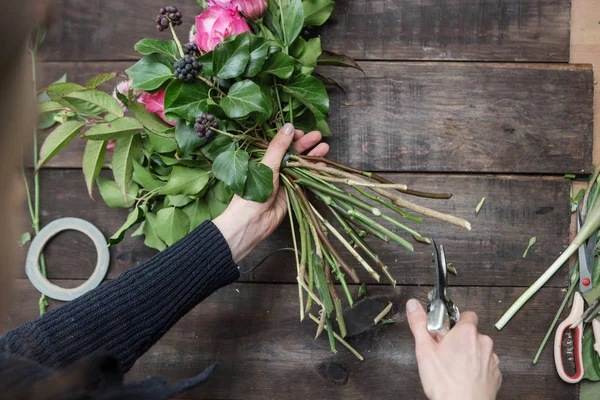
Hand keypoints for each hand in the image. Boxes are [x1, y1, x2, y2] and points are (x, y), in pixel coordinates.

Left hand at [214, 123, 328, 262]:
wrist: (252, 221)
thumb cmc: (254, 192)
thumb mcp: (267, 165)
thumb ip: (279, 147)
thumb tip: (289, 126)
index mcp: (264, 160)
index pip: (281, 144)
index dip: (292, 137)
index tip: (303, 132)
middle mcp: (275, 169)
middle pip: (293, 153)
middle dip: (306, 145)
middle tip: (319, 136)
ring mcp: (284, 180)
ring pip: (301, 165)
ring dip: (312, 157)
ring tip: (325, 148)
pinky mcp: (292, 192)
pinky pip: (305, 179)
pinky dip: (314, 172)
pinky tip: (322, 164)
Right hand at [406, 299, 501, 399]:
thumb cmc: (445, 382)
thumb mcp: (424, 350)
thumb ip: (419, 324)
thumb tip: (413, 305)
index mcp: (466, 332)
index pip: (466, 315)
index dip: (454, 323)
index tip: (444, 332)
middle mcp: (483, 342)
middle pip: (471, 333)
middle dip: (459, 340)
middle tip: (444, 353)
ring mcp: (492, 359)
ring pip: (478, 350)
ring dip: (469, 355)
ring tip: (453, 369)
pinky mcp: (496, 375)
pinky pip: (485, 365)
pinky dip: (476, 369)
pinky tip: (463, 378)